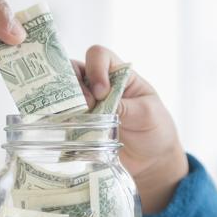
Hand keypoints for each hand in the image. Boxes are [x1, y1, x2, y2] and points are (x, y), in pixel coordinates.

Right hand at [75, 46, 187, 212]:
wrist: (151, 161)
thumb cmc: (155, 130)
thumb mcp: (147, 115)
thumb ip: (126, 106)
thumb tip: (100, 104)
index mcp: (119, 74)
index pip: (99, 56)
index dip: (96, 68)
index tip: (102, 92)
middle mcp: (98, 84)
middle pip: (73, 69)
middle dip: (75, 85)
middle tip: (88, 107)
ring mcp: (87, 104)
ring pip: (64, 91)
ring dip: (66, 102)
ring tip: (77, 118)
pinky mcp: (79, 124)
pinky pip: (63, 116)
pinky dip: (61, 119)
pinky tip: (68, 128)